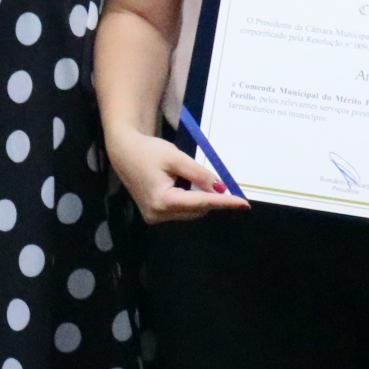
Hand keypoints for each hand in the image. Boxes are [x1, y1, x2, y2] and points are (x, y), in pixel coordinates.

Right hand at [105, 126, 247, 224]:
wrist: (124, 152)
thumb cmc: (148, 151)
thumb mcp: (176, 157)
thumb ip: (199, 174)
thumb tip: (221, 188)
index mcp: (162, 201)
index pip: (201, 203)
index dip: (224, 202)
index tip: (244, 204)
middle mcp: (158, 215)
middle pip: (197, 210)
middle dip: (212, 199)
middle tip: (226, 186)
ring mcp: (155, 217)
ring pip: (190, 212)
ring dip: (201, 200)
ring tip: (201, 182)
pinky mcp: (155, 215)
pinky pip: (181, 211)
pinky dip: (191, 201)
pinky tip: (189, 187)